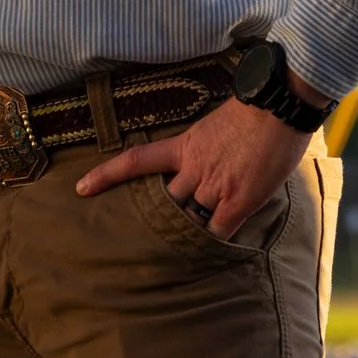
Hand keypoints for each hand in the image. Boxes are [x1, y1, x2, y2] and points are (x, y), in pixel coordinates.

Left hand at [75, 85, 325, 237]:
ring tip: (190, 239)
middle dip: (163, 214)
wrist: (275, 107)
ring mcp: (213, 187)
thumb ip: (203, 148)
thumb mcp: (214, 126)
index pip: (135, 161)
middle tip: (157, 227)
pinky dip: (214, 241)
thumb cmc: (251, 110)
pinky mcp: (237, 202)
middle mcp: (192, 170)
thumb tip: (207, 162)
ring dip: (192, 227)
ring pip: (189, 219)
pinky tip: (213, 250)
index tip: (81, 188)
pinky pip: (218, 232)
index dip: (106, 175)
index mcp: (182, 146)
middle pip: (164, 202)